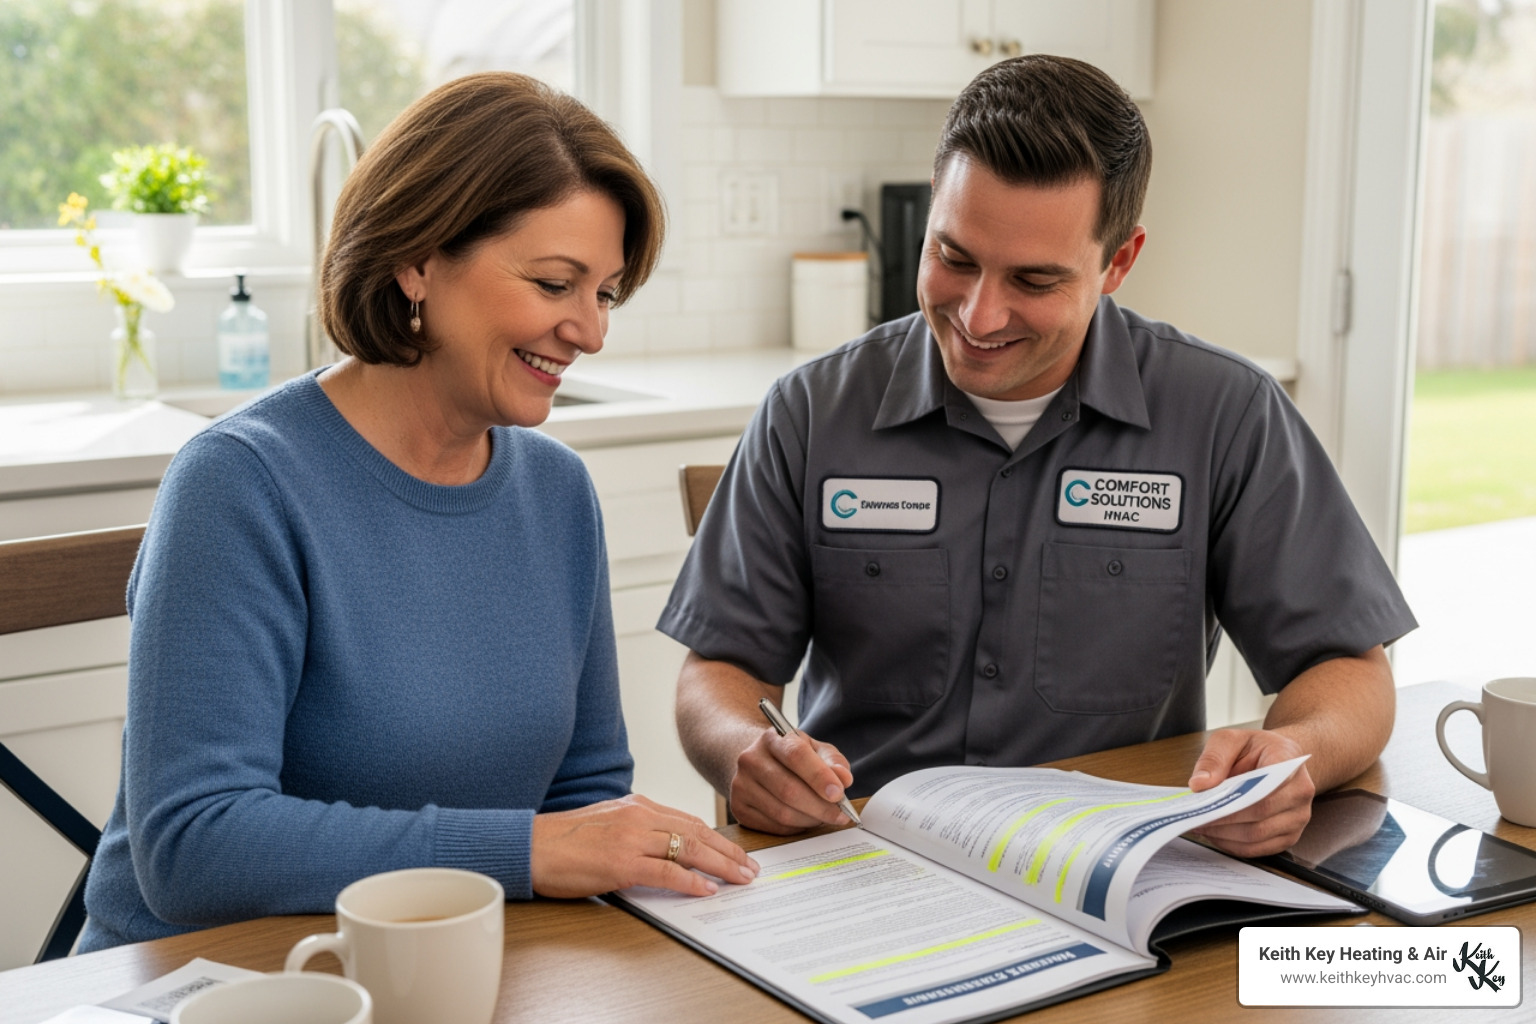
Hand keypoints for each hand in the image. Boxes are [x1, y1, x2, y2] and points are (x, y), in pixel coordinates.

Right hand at [531, 795, 758, 897]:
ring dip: (720, 865)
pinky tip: (707, 889)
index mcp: (637, 805)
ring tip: (740, 878)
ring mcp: (631, 838)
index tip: (736, 852)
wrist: (530, 846)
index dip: (718, 837)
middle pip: (696, 831)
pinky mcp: (620, 861)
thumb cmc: (563, 841)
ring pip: (688, 847)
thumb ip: (636, 829)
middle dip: (728, 851)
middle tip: (750, 867)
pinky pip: (666, 871)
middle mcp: (638, 816)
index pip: (688, 819)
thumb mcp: (607, 822)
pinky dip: (691, 881)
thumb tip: (664, 848)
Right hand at [728, 726, 854, 833]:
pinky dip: (797, 827)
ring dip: (811, 819)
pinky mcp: (738, 808)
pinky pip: (774, 826)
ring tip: (826, 816)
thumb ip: (833, 762)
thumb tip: (843, 779)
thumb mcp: (815, 750)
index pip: (796, 755)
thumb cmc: (792, 757)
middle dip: (820, 807)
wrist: (757, 763)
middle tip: (841, 814)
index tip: (839, 793)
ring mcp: (741, 785)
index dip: (819, 776)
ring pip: (782, 812)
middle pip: (788, 789)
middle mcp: (750, 760)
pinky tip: (806, 820)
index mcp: (772, 739)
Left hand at [1185, 728, 1314, 856]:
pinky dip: (1234, 845)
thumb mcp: (1231, 739)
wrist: (1279, 759)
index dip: (1233, 799)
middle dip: (1222, 819)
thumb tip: (1199, 784)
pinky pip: (1260, 848)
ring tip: (1200, 826)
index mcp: (1288, 761)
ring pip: (1258, 835)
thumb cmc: (1256, 748)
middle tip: (1195, 817)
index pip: (1264, 786)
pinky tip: (1215, 835)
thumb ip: (1214, 758)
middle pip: (1259, 814)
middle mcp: (1300, 791)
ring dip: (1225, 835)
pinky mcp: (1290, 835)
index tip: (1206, 802)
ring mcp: (1298, 816)